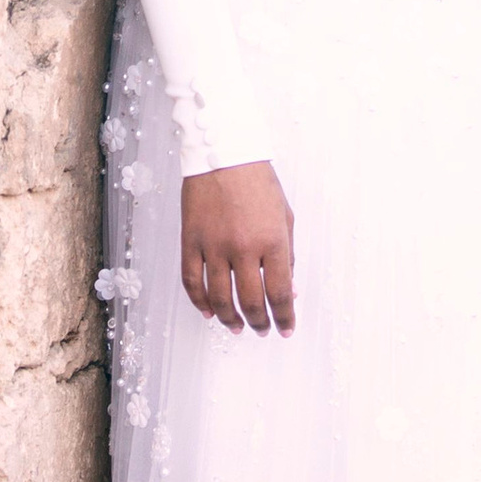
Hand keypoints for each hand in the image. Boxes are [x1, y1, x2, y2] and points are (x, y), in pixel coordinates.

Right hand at [180, 162, 295, 334]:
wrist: (223, 152)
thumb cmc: (258, 182)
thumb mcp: (284, 217)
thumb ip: (288, 256)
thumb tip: (290, 290)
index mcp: (273, 241)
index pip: (280, 293)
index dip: (285, 317)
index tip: (286, 329)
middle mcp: (244, 248)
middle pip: (251, 301)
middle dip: (259, 322)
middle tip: (263, 330)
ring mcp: (214, 245)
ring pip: (220, 298)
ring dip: (230, 319)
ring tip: (237, 327)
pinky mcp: (191, 240)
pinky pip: (192, 281)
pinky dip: (200, 302)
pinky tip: (209, 312)